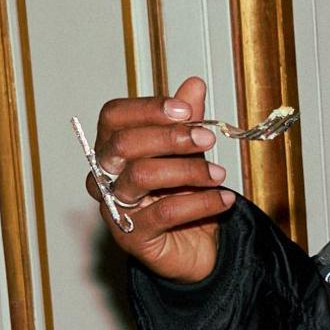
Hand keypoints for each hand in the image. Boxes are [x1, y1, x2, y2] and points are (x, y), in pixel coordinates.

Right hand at [84, 76, 235, 282]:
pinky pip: (165, 212)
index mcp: (112, 147)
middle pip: (124, 144)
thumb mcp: (189, 152)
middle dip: (170, 137)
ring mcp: (114, 207)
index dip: (148, 108)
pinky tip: (224, 199)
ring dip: (189, 170)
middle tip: (208, 139)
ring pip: (142, 176)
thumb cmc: (182, 193)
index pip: (114, 116)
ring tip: (220, 175)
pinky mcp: (132, 236)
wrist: (195, 246)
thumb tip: (194, 84)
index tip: (186, 109)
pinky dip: (201, 203)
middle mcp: (105, 176)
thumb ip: (187, 120)